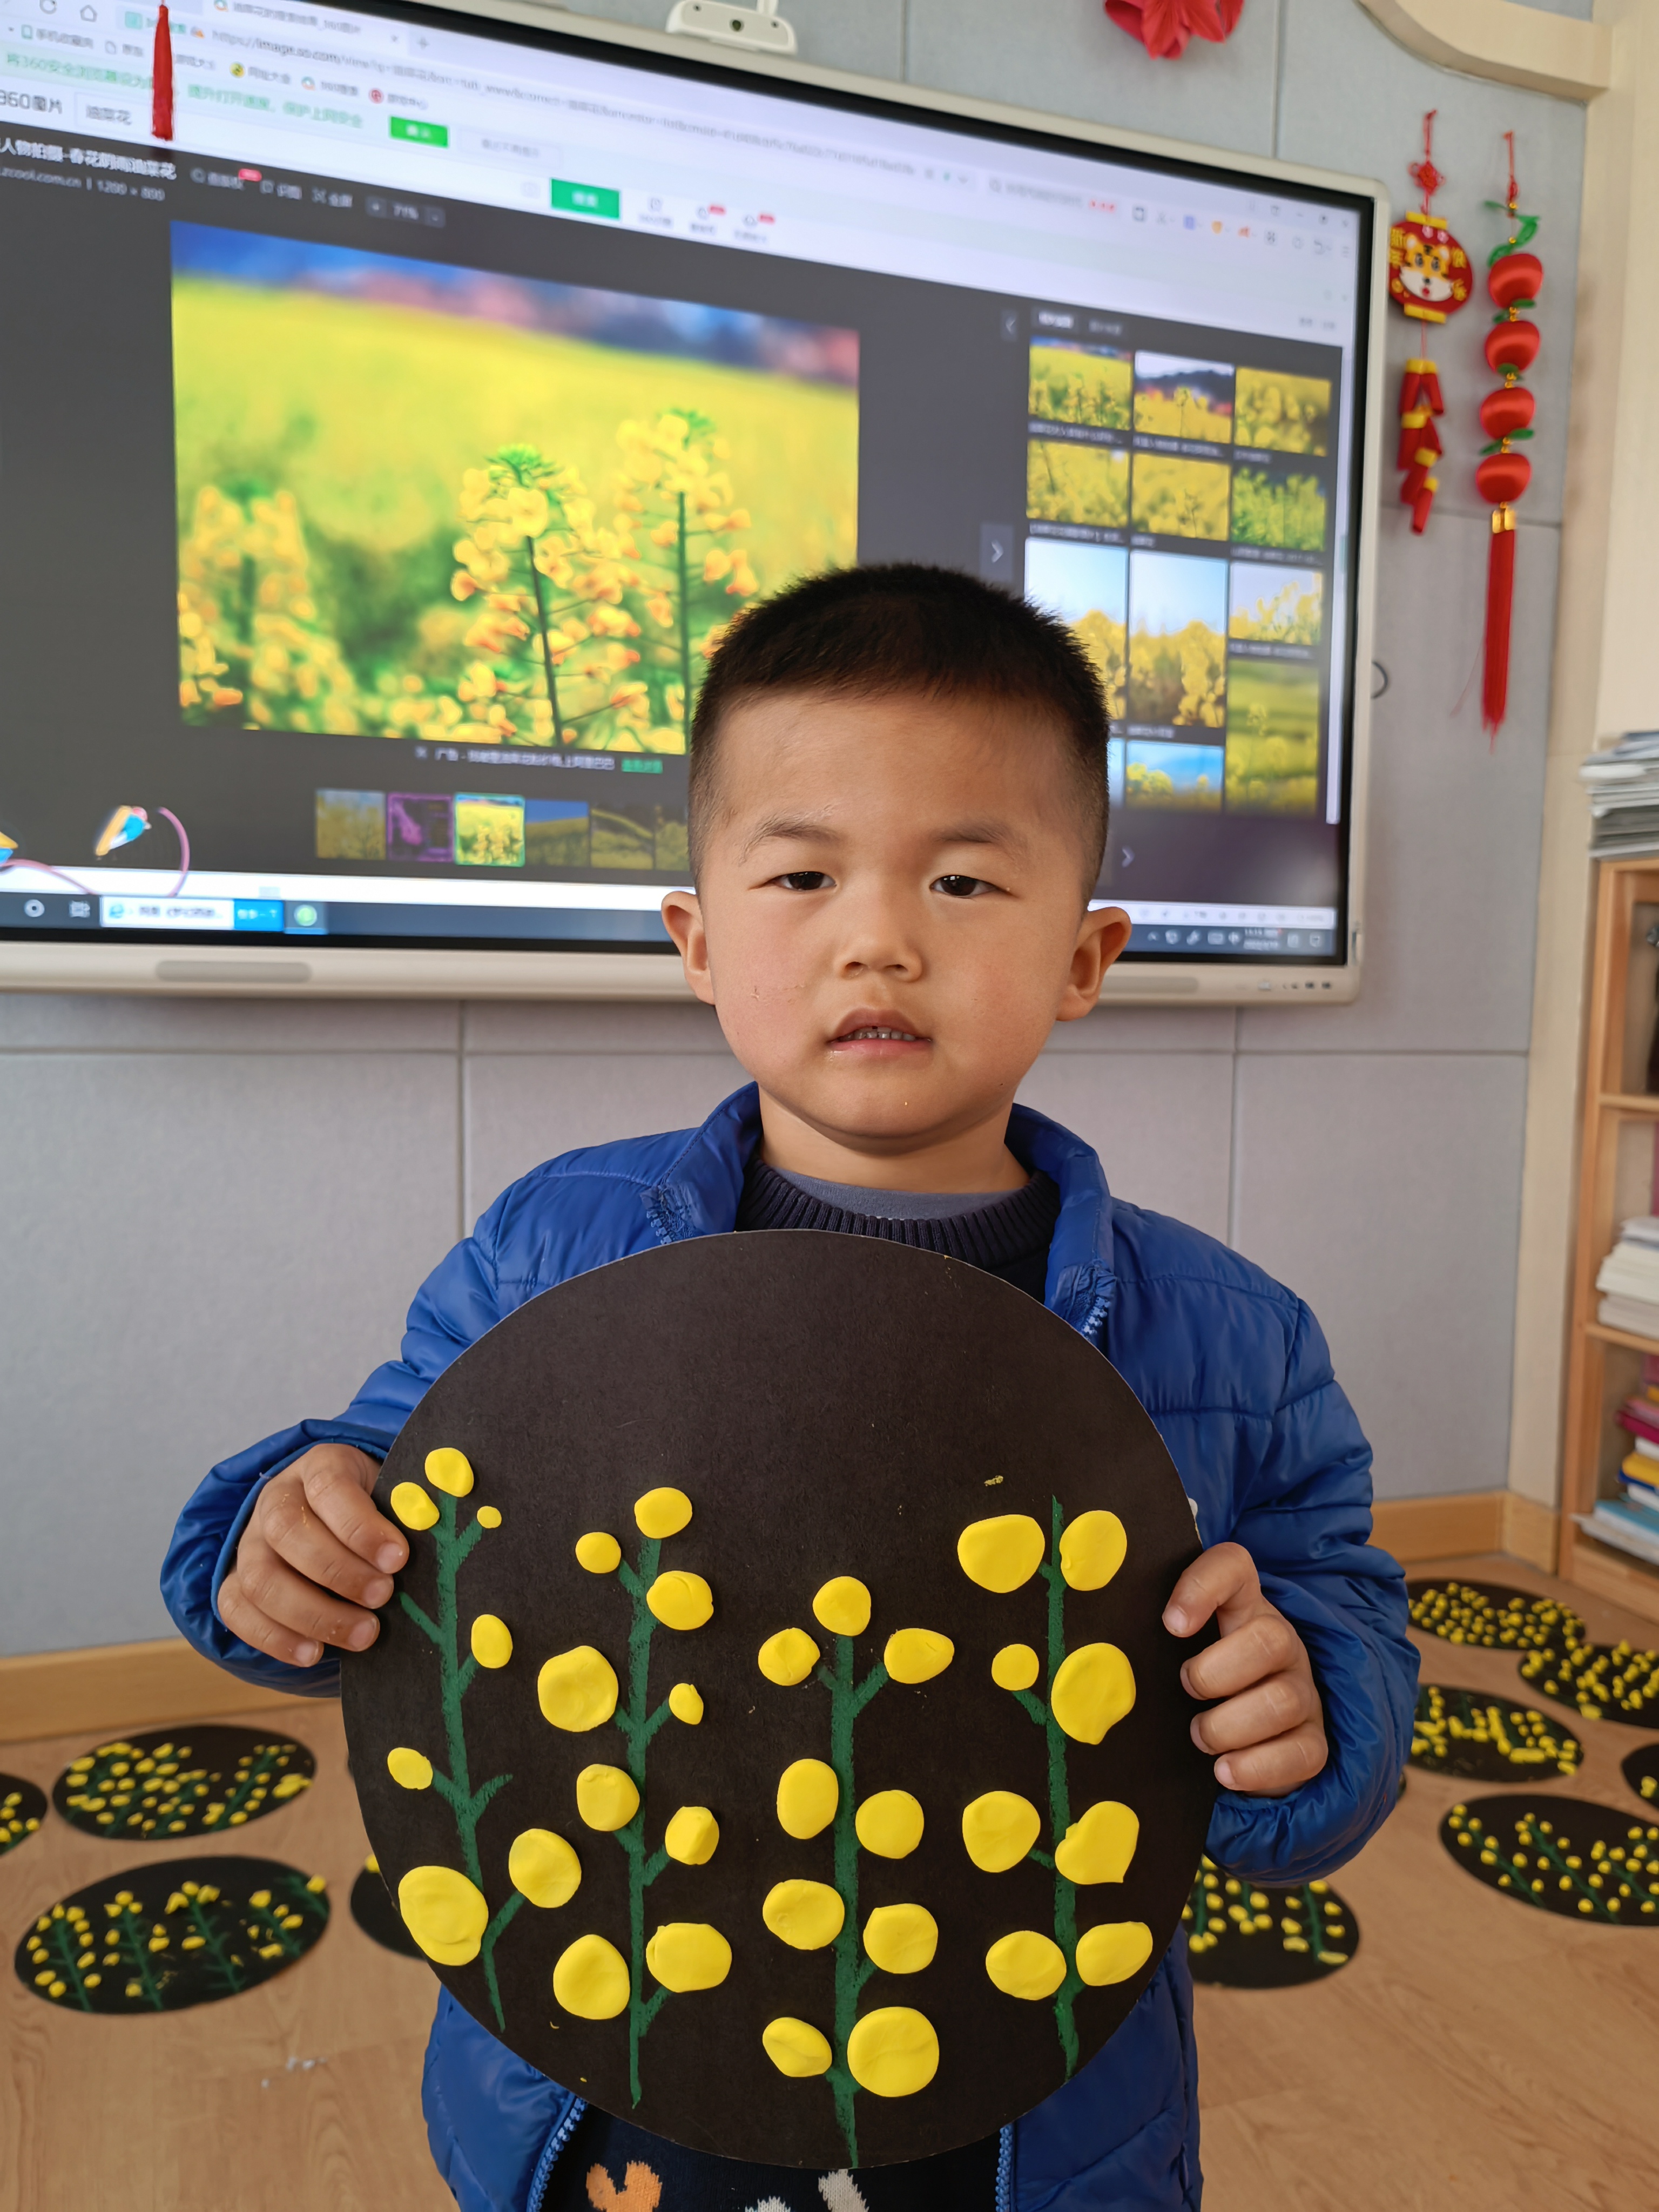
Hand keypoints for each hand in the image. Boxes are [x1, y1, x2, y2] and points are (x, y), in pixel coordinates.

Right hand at [218, 1444, 405, 1667]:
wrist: (334, 1522)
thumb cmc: (376, 1512)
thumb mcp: (393, 1499)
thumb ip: (403, 1518)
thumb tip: (434, 1551)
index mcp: (320, 1466)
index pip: (328, 1486)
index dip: (360, 1525)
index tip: (397, 1558)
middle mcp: (276, 1498)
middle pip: (287, 1532)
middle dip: (338, 1571)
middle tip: (383, 1596)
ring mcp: (249, 1542)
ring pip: (260, 1578)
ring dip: (312, 1613)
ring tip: (363, 1635)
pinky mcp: (233, 1582)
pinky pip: (236, 1611)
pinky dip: (274, 1637)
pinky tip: (314, 1653)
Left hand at [1163, 1542, 1327, 1795]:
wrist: (1243, 1741)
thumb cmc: (1195, 1684)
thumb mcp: (1173, 1654)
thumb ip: (1151, 1639)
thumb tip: (1098, 1657)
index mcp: (1242, 1606)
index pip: (1232, 1566)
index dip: (1202, 1586)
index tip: (1170, 1625)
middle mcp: (1280, 1642)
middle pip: (1269, 1639)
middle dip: (1216, 1673)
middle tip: (1186, 1689)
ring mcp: (1302, 1691)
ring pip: (1283, 1700)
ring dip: (1228, 1726)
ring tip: (1198, 1736)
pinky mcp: (1313, 1742)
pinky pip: (1302, 1754)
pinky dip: (1256, 1768)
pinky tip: (1223, 1771)